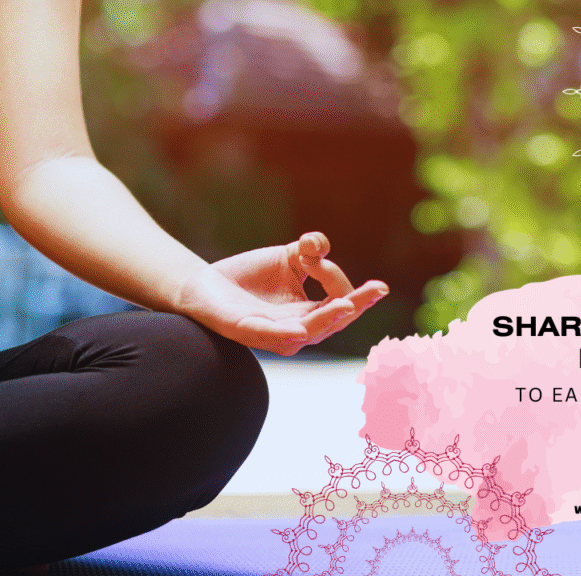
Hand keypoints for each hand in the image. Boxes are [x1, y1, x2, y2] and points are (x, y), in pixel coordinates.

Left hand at [175, 232, 388, 354]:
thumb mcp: (287, 257)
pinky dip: (286, 333)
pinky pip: (268, 335)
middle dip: (356, 305)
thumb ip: (310, 250)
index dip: (349, 287)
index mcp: (309, 314)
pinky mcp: (245, 331)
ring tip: (348, 304)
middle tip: (376, 290)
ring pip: (308, 331)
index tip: (352, 271)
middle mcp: (296, 330)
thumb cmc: (251, 277)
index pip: (340, 303)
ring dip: (328, 319)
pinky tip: (301, 330)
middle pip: (333, 321)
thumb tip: (319, 245)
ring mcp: (272, 334)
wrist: (204, 285)